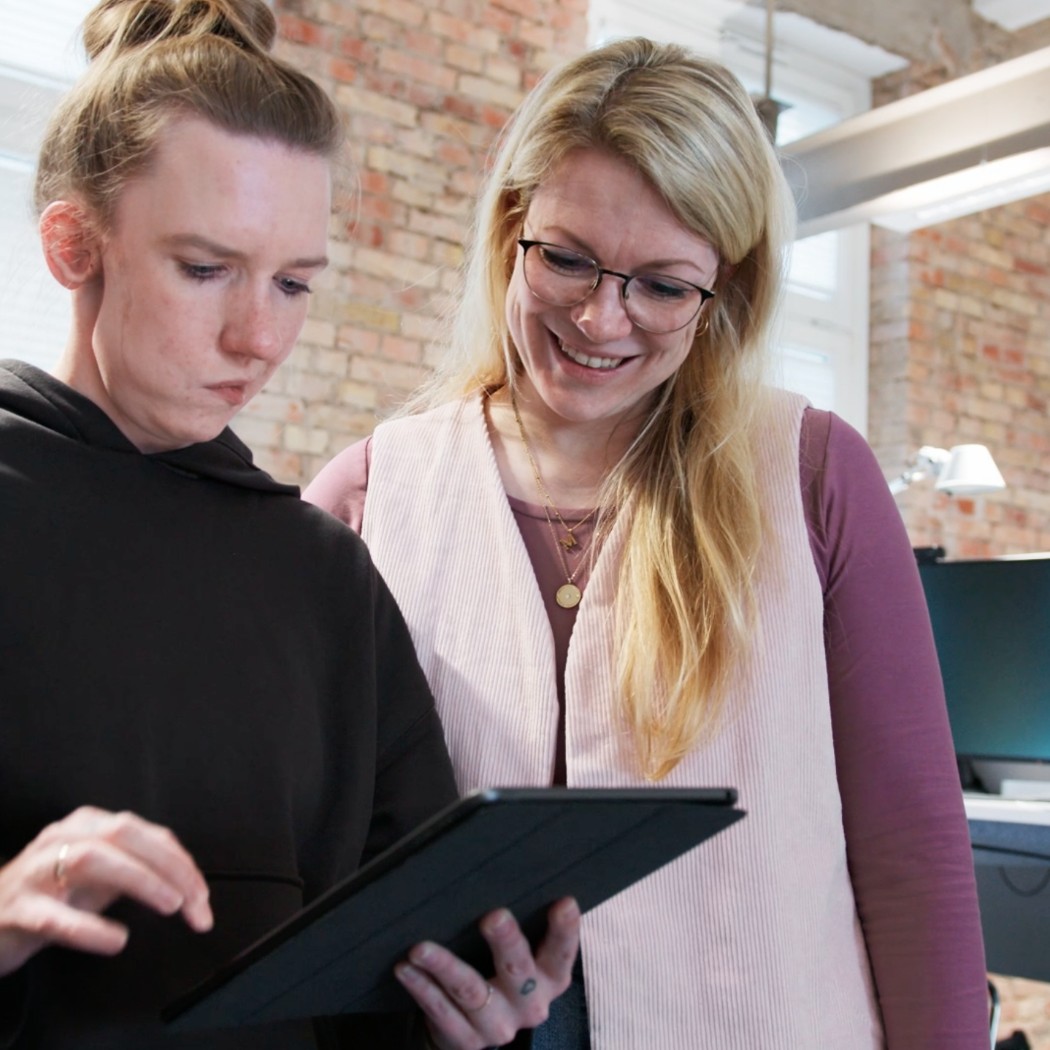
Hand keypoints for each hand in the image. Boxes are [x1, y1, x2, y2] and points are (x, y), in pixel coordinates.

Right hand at [0, 806, 212, 976]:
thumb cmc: (51, 892)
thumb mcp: (100, 875)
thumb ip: (139, 870)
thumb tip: (189, 884)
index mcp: (90, 824)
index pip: (147, 834)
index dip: (181, 862)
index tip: (202, 895)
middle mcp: (63, 837)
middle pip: (125, 835)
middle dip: (169, 865)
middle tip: (194, 901)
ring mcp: (36, 870)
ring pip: (92, 859)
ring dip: (140, 880)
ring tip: (169, 905)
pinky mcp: (17, 909)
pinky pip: (54, 916)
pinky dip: (89, 928)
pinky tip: (116, 940)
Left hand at [394, 896, 579, 1049]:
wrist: (477, 1029)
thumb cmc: (504, 974)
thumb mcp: (524, 956)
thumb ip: (523, 924)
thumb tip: (504, 868)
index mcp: (550, 978)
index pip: (562, 952)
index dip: (565, 930)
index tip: (564, 902)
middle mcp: (529, 1004)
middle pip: (518, 970)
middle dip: (506, 942)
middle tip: (493, 917)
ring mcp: (497, 1025)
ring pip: (470, 991)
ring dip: (444, 966)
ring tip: (420, 947)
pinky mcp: (467, 1040)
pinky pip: (441, 1011)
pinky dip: (422, 987)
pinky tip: (406, 968)